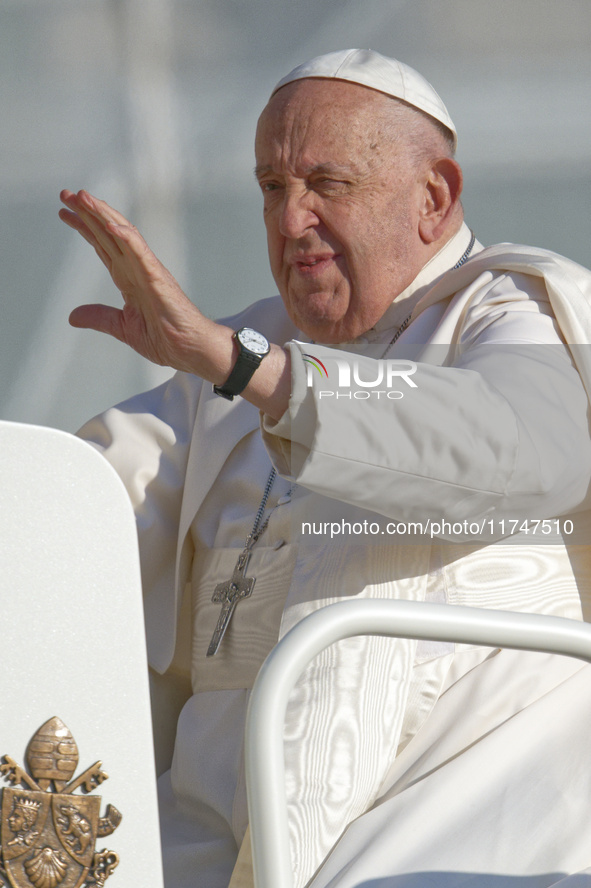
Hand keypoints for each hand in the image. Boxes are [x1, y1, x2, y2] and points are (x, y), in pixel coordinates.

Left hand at [59, 189, 219, 374]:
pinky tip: (109, 224)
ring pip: (123, 234)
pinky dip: (126, 237)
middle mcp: (137, 268)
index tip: (64, 212)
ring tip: (82, 197)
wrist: (190, 350)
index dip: (84, 227)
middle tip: (65, 194)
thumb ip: (100, 318)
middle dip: (87, 212)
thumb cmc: (166, 338)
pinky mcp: (159, 278)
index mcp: (129, 278)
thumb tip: (73, 316)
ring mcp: (148, 270)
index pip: (103, 245)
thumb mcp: (123, 328)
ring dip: (102, 214)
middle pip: (108, 233)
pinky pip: (141, 253)